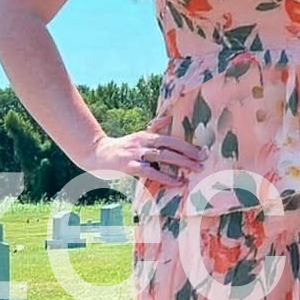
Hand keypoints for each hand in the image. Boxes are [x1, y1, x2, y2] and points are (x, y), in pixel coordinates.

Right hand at [79, 121, 205, 187]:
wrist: (97, 153)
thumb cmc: (121, 147)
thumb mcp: (138, 135)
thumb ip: (153, 127)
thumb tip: (168, 118)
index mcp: (146, 135)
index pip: (170, 139)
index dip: (187, 145)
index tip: (201, 151)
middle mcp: (143, 142)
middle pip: (170, 146)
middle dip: (188, 153)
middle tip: (203, 160)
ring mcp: (137, 153)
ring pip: (163, 156)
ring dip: (181, 163)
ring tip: (195, 169)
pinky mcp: (130, 166)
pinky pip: (151, 171)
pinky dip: (165, 176)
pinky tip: (176, 181)